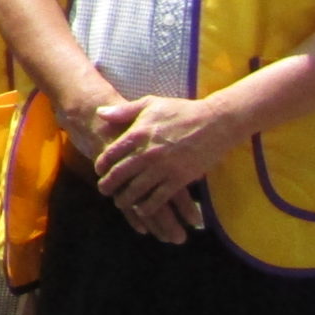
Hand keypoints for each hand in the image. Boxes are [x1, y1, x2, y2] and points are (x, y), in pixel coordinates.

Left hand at [94, 95, 232, 240]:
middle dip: (108, 185)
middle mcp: (147, 153)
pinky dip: (149, 206)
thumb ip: (123, 112)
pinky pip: (159, 198)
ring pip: (137, 189)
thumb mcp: (150, 104)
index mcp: (137, 134)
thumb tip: (99, 113)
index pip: (111, 154)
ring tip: (120, 203)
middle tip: (104, 191)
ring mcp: (163, 168)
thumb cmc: (181, 111)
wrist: (215, 123)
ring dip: (126, 199)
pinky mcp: (180, 179)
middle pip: (120, 174)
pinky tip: (143, 210)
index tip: (99, 171)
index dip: (101, 165)